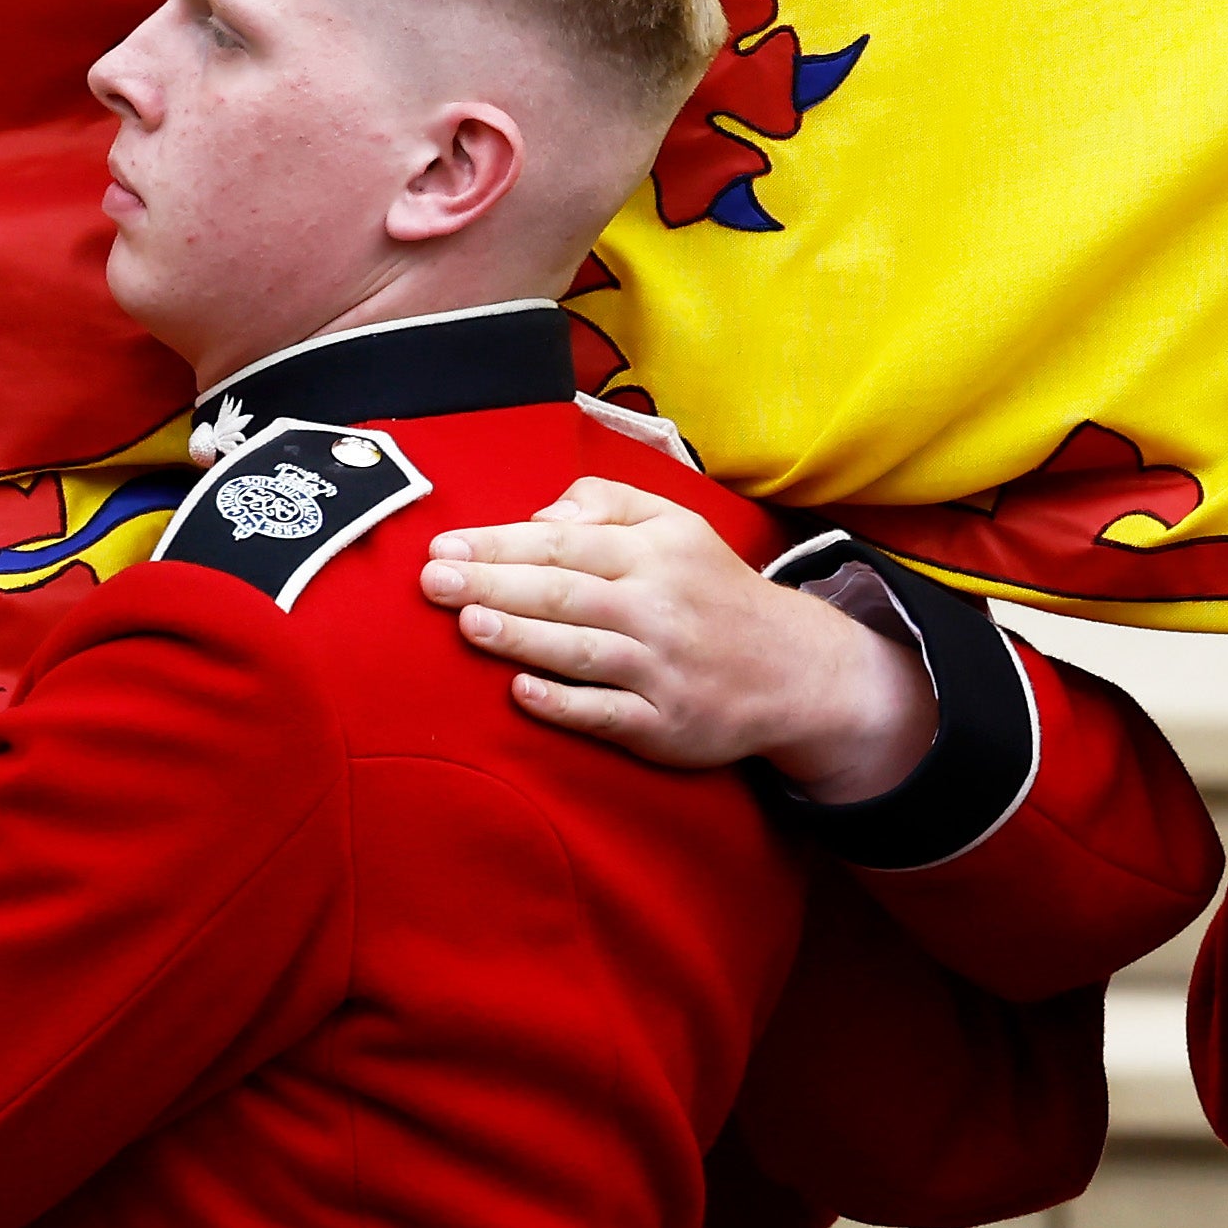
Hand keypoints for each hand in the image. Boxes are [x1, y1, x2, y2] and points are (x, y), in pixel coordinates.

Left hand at [417, 476, 934, 798]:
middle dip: (492, 584)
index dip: (499, 544)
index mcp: (657, 553)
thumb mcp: (678, 527)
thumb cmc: (714, 592)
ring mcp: (661, 668)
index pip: (565, 543)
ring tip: (466, 624)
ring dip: (520, 637)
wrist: (795, 669)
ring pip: (579, 649)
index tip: (444, 545)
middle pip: (563, 592)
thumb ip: (608, 504)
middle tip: (432, 580)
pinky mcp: (664, 723)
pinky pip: (605, 712)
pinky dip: (564, 702)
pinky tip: (522, 692)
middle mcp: (658, 607)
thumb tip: (539, 514)